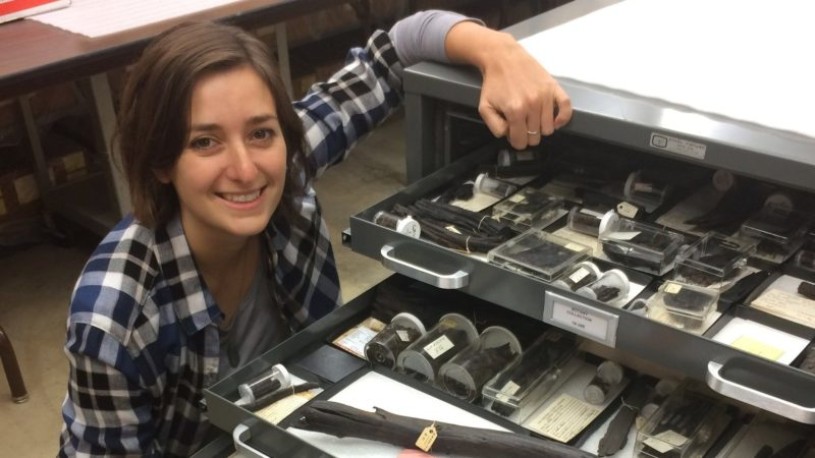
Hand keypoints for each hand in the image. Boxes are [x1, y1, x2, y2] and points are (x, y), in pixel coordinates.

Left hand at [446, 23, 571, 149]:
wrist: (503, 57)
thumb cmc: (494, 82)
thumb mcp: (485, 107)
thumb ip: (495, 127)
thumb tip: (510, 135)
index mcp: (515, 111)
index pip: (521, 141)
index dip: (516, 141)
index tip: (513, 135)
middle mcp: (532, 104)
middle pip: (535, 137)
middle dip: (527, 135)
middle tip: (521, 126)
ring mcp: (545, 96)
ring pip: (549, 128)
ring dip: (541, 128)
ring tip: (532, 120)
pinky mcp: (553, 87)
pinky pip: (566, 107)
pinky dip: (562, 118)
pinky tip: (554, 121)